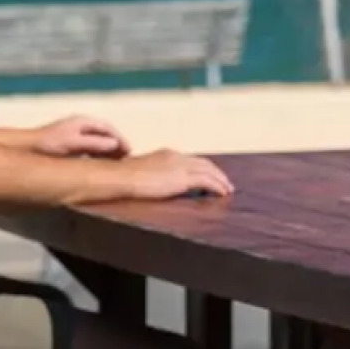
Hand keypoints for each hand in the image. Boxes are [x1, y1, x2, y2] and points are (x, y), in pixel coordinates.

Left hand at [32, 115, 128, 158]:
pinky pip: (89, 148)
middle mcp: (81, 126)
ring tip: (115, 164)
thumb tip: (115, 145)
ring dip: (107, 152)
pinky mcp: (69, 144)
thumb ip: (94, 144)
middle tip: (125, 160)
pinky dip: (97, 155)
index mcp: (84, 122)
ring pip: (97, 142)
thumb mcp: (73, 143)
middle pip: (104, 135)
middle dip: (116, 146)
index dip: (120, 140)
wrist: (24, 147)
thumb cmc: (47, 144)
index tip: (129, 152)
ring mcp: (75, 134)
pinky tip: (97, 165)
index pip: (108, 129)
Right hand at [120, 149, 234, 199]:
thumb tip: (151, 183)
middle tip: (225, 181)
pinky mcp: (183, 178)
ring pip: (209, 170)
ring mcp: (181, 166)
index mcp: (167, 154)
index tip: (208, 175)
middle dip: (216, 172)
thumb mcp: (140, 171)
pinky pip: (207, 181)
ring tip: (228, 188)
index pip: (191, 160)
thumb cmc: (122, 177)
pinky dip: (217, 186)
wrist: (121, 177)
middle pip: (204, 163)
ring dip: (221, 180)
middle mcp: (177, 157)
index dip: (202, 167)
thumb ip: (151, 174)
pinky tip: (223, 193)